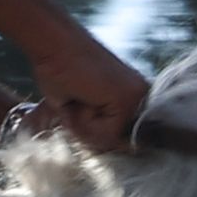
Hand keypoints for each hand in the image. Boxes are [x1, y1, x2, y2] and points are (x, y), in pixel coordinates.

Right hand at [24, 32, 150, 155]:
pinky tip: (81, 96)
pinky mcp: (127, 100)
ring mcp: (138, 98)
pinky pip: (105, 135)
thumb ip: (96, 130)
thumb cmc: (60, 71)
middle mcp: (143, 97)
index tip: (80, 107)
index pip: (120, 139)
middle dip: (89, 131)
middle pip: (115, 143)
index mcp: (135, 97)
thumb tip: (104, 151)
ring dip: (84, 126)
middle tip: (77, 99)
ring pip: (109, 141)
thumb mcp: (80, 108)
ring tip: (78, 96)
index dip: (95, 134)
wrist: (54, 45)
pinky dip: (84, 122)